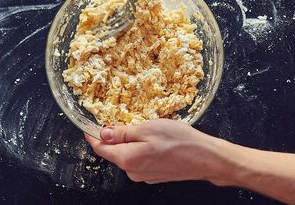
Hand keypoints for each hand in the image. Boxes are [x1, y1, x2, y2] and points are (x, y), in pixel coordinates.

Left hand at [84, 119, 237, 183]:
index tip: (88, 127)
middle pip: (114, 152)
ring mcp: (144, 175)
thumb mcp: (148, 129)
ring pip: (128, 155)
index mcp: (127, 158)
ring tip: (144, 128)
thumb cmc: (179, 141)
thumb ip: (123, 133)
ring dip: (129, 142)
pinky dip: (141, 148)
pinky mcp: (154, 175)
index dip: (93, 136)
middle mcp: (132, 171)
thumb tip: (103, 133)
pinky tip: (154, 140)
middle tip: (120, 119)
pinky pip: (140, 159)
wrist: (206, 158)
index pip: (101, 148)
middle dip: (113, 137)